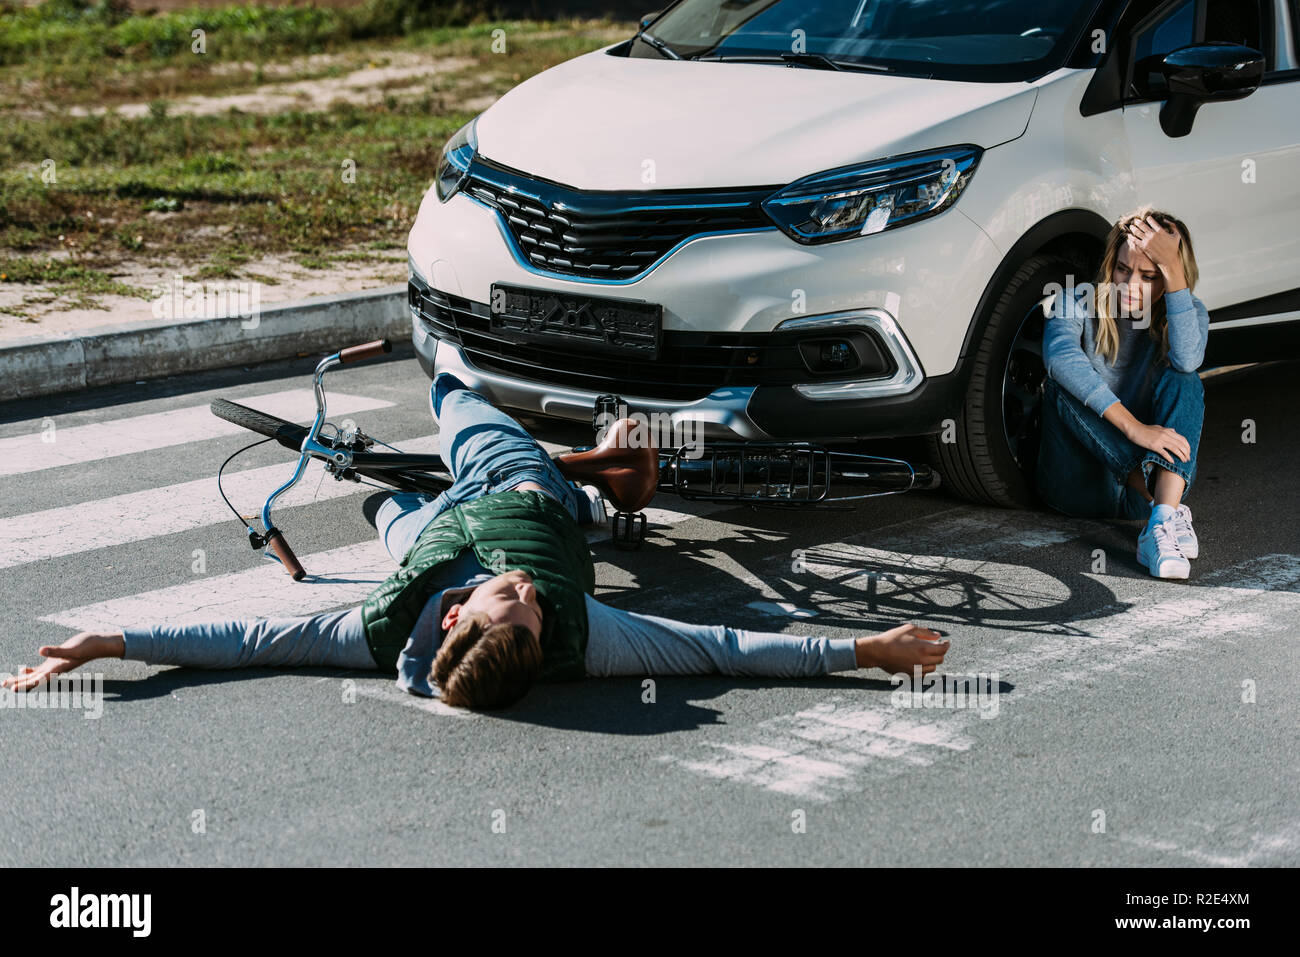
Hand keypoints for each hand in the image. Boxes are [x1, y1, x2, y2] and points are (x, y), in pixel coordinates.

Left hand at [1, 631, 123, 691]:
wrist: (99, 644)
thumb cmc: (88, 646)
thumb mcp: (72, 648)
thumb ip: (57, 651)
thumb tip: (41, 651)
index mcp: (57, 669)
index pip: (37, 680)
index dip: (24, 685)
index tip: (12, 689)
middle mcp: (55, 670)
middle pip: (32, 680)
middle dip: (17, 683)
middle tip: (2, 684)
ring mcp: (55, 666)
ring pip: (34, 676)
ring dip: (20, 680)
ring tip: (7, 682)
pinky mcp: (56, 661)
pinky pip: (40, 670)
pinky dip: (30, 672)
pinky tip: (23, 670)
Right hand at [856, 623, 948, 674]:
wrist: (878, 651)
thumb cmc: (893, 638)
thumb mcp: (909, 629)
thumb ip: (926, 632)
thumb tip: (938, 636)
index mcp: (923, 648)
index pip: (942, 649)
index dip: (946, 645)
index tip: (946, 642)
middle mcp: (922, 661)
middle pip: (940, 660)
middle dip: (940, 653)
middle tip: (936, 647)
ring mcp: (916, 670)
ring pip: (932, 668)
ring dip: (932, 661)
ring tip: (926, 654)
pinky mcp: (910, 675)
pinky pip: (923, 674)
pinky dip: (924, 669)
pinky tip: (919, 662)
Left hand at [1127, 215, 1186, 289]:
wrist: (1168, 260)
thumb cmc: (1173, 247)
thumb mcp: (1177, 235)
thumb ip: (1173, 225)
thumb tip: (1165, 219)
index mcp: (1161, 231)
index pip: (1152, 222)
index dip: (1148, 218)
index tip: (1147, 217)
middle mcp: (1153, 235)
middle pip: (1142, 225)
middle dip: (1138, 222)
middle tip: (1135, 220)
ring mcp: (1148, 241)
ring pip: (1137, 232)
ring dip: (1133, 228)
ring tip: (1131, 226)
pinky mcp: (1144, 247)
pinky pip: (1135, 241)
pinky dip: (1131, 237)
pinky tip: (1129, 235)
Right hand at [1127, 421, 1190, 464]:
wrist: (1134, 429)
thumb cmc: (1145, 429)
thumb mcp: (1158, 427)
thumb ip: (1167, 430)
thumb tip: (1174, 431)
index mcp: (1168, 431)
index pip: (1182, 439)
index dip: (1187, 446)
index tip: (1188, 452)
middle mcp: (1166, 435)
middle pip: (1180, 444)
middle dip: (1186, 452)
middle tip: (1188, 459)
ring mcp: (1160, 440)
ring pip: (1175, 448)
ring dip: (1181, 456)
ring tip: (1184, 461)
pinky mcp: (1153, 445)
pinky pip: (1164, 452)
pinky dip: (1169, 457)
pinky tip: (1172, 462)